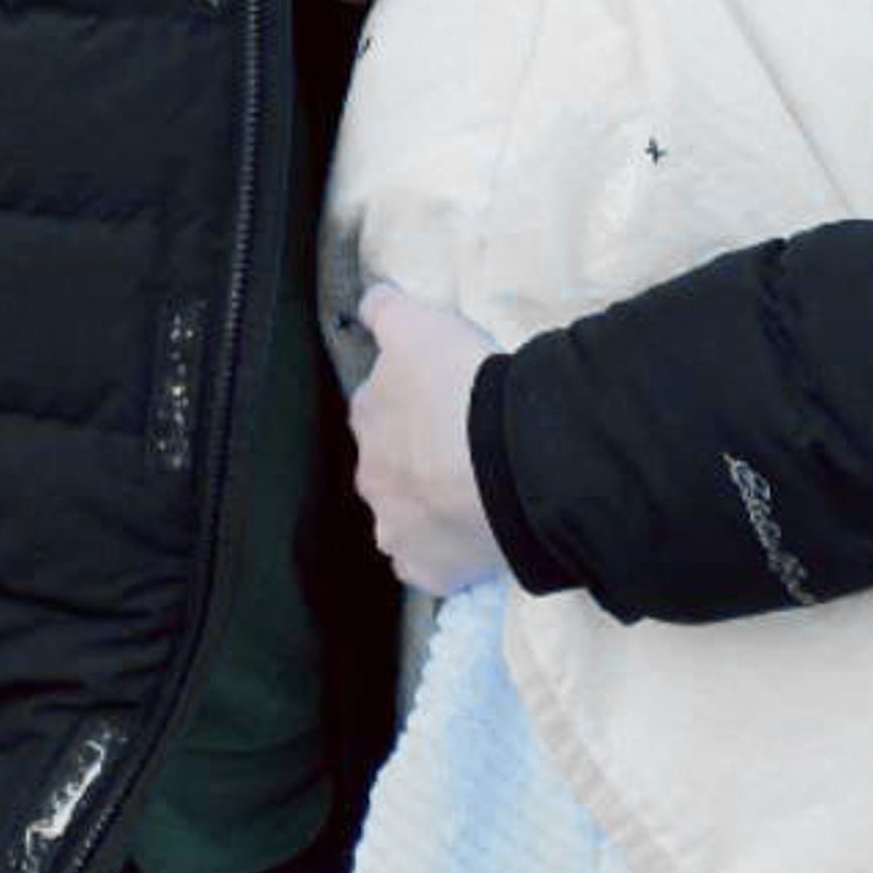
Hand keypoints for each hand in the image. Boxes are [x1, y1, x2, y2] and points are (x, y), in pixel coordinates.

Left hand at [349, 283, 506, 593]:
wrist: (505, 462)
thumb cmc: (463, 386)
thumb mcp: (420, 323)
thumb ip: (387, 310)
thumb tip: (370, 302)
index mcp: (367, 418)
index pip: (379, 409)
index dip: (412, 405)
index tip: (443, 402)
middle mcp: (371, 477)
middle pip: (390, 467)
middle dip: (417, 461)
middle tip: (463, 451)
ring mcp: (396, 529)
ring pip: (407, 517)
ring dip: (431, 508)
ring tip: (475, 496)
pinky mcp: (427, 570)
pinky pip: (433, 564)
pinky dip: (449, 554)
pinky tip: (474, 539)